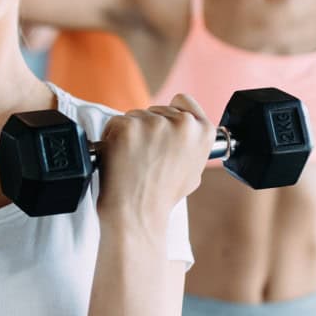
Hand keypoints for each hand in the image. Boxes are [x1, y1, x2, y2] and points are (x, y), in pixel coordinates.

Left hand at [94, 94, 215, 227]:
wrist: (137, 214)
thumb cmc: (162, 196)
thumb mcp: (193, 169)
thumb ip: (191, 143)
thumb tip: (185, 127)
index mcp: (203, 131)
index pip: (183, 100)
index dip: (170, 113)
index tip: (163, 129)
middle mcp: (182, 124)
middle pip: (155, 109)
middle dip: (147, 128)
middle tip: (146, 157)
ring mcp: (153, 124)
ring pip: (134, 116)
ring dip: (130, 134)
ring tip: (133, 161)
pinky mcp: (127, 128)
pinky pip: (115, 123)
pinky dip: (112, 138)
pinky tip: (120, 159)